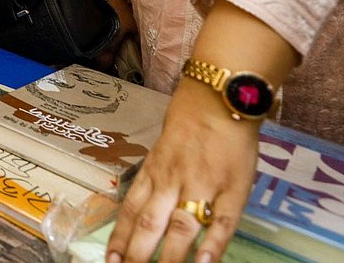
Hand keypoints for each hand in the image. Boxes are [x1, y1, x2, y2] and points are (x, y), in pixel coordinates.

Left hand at [107, 81, 258, 262]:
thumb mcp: (164, 148)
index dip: (120, 237)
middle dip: (138, 254)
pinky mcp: (233, 189)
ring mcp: (202, 186)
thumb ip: (157, 177)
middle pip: (150, 223)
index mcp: (155, 171)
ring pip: (181, 228)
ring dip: (170, 258)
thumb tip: (144, 205)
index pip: (131, 210)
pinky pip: (222, 223)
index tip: (111, 260)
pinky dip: (212, 246)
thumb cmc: (192, 120)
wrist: (220, 96)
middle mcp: (172, 181)